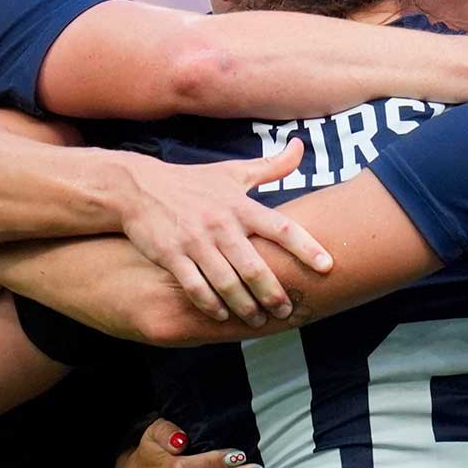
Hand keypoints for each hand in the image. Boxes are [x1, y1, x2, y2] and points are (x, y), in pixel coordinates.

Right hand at [119, 140, 331, 326]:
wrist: (139, 187)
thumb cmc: (193, 182)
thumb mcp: (233, 171)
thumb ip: (271, 166)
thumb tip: (300, 146)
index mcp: (240, 206)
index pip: (280, 227)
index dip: (306, 246)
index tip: (327, 265)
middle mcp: (221, 224)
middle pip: (254, 266)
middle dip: (273, 293)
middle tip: (287, 310)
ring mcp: (195, 242)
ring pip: (227, 282)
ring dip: (245, 306)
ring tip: (258, 321)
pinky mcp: (172, 255)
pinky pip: (195, 287)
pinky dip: (211, 305)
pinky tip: (223, 315)